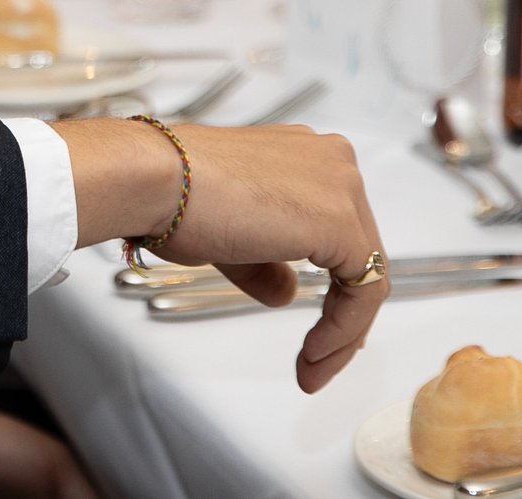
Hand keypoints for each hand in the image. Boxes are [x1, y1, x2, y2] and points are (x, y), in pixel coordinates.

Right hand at [54, 117, 387, 393]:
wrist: (154, 181)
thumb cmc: (172, 196)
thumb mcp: (229, 237)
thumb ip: (266, 263)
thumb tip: (286, 292)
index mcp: (306, 155)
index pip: (339, 232)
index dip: (332, 291)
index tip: (315, 335)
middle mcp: (332, 162)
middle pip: (358, 253)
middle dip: (341, 314)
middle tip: (319, 357)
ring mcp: (341, 188)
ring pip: (366, 274)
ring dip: (342, 331)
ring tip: (312, 367)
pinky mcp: (341, 221)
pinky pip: (362, 290)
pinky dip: (342, 329)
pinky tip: (312, 352)